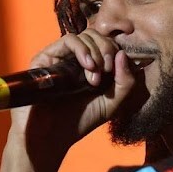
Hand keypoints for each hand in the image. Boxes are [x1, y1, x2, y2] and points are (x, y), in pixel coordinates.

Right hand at [0, 30, 146, 171]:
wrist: (51, 136)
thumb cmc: (80, 121)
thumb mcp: (111, 103)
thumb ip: (125, 82)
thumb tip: (123, 54)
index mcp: (93, 66)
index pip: (109, 44)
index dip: (117, 51)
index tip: (120, 69)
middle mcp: (76, 58)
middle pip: (99, 36)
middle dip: (108, 50)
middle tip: (107, 71)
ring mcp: (61, 56)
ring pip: (86, 35)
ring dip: (97, 52)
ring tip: (95, 77)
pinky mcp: (47, 56)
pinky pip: (69, 39)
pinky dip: (83, 49)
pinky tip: (88, 66)